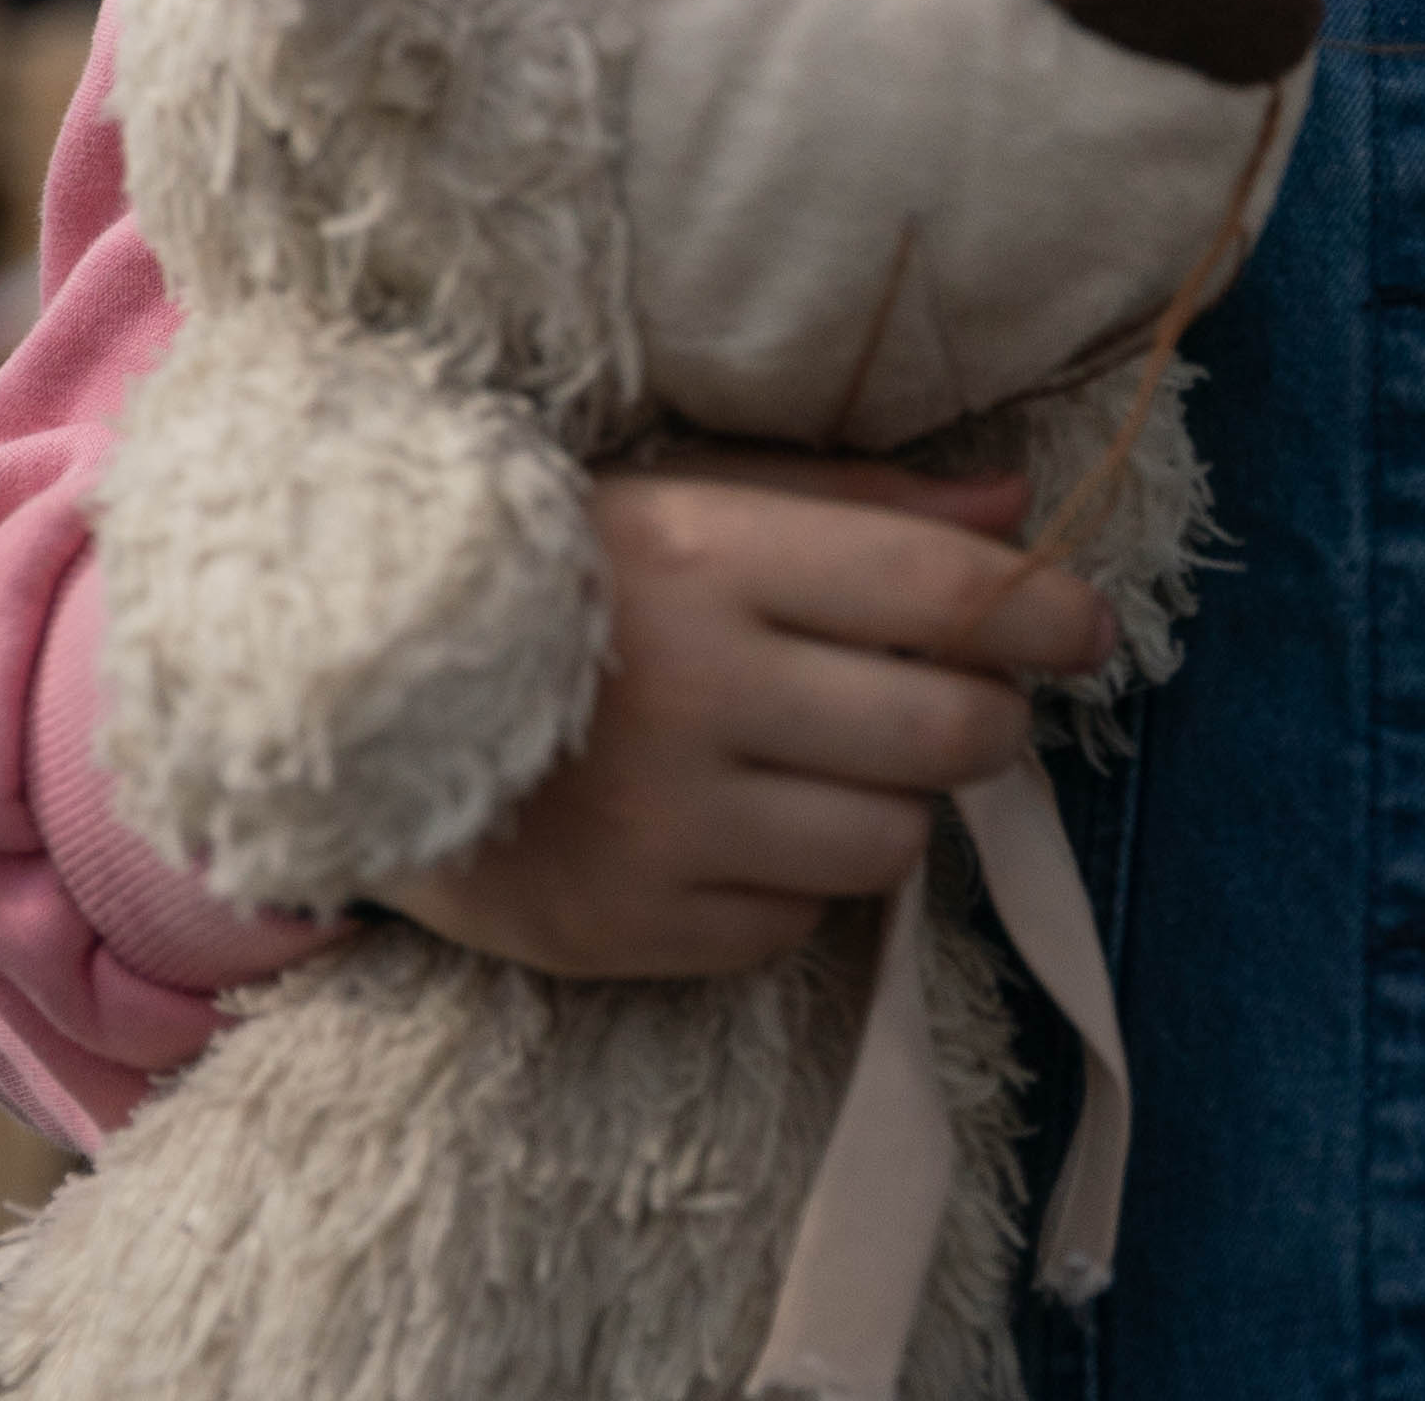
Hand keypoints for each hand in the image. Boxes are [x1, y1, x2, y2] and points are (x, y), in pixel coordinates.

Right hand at [379, 448, 1111, 981]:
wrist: (338, 697)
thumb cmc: (545, 576)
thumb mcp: (683, 496)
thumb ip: (855, 508)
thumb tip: (1017, 512)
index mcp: (707, 558)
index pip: (938, 597)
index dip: (1044, 615)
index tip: (1086, 627)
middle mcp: (692, 693)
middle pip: (943, 735)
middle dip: (986, 720)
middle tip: (959, 702)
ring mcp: (657, 826)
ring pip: (886, 844)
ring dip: (891, 806)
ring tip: (824, 762)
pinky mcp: (625, 928)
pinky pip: (792, 924)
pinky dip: (794, 880)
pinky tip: (737, 825)